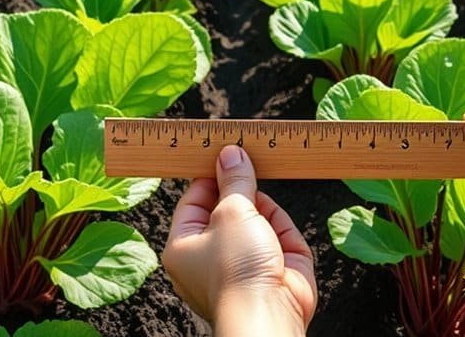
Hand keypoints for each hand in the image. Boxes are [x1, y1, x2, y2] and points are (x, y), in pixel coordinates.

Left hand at [163, 145, 316, 335]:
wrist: (268, 312)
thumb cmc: (236, 270)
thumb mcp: (232, 211)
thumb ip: (235, 181)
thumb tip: (231, 154)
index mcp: (183, 246)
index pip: (193, 200)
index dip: (211, 175)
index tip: (226, 151)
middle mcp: (212, 257)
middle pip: (227, 209)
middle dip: (241, 188)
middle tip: (250, 158)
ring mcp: (245, 264)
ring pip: (255, 221)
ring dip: (263, 206)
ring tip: (267, 185)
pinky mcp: (275, 269)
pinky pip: (277, 236)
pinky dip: (281, 225)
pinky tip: (279, 218)